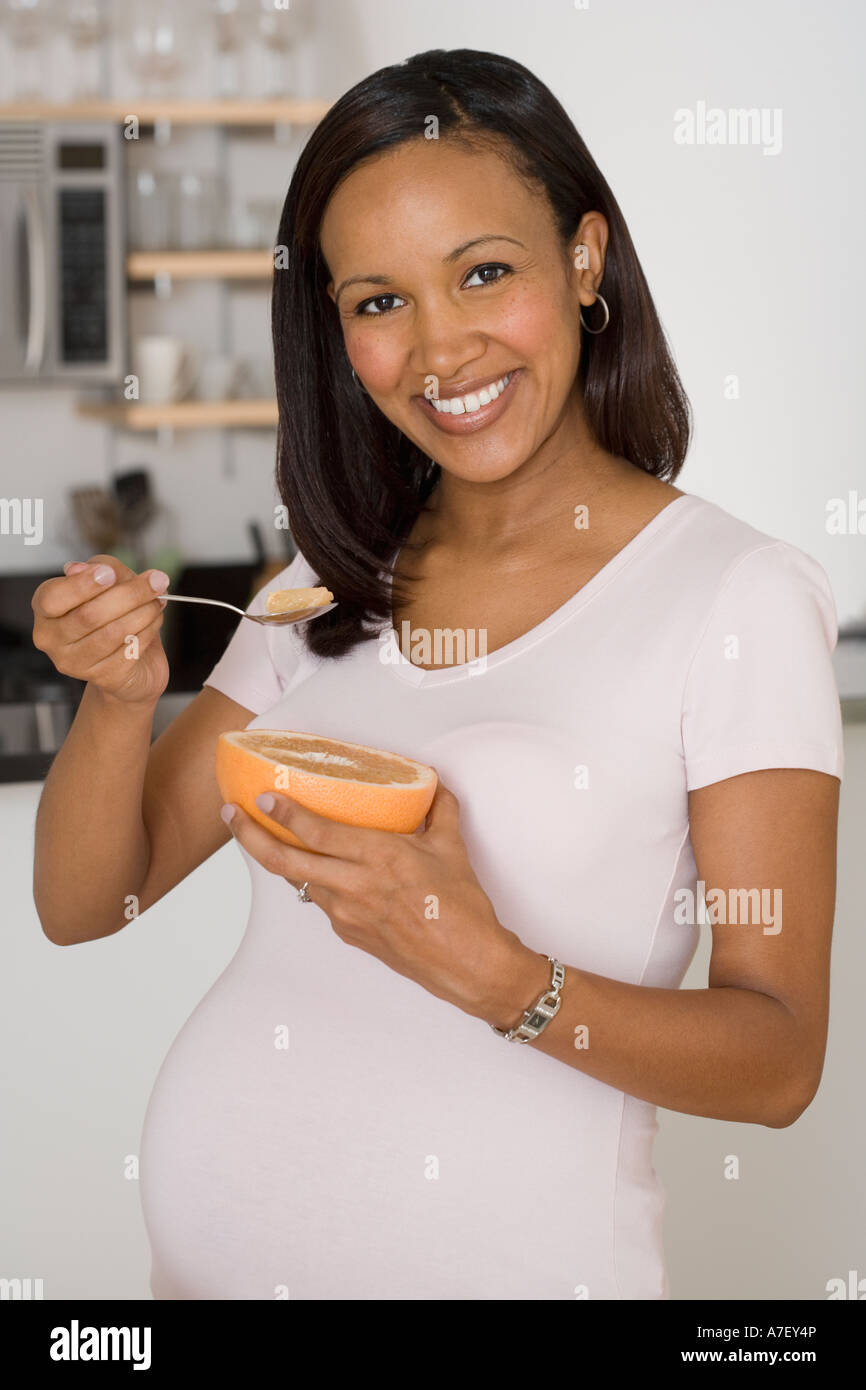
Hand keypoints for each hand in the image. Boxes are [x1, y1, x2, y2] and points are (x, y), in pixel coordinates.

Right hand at [31, 555, 169, 705]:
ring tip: (158, 601)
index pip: (53, 597)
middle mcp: (52, 639)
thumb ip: (105, 569)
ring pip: (113, 632)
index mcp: (46, 610)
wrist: (133, 664)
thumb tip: (97, 568)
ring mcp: (74, 662)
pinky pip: (128, 650)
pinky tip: (154, 621)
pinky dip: (147, 631)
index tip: (110, 573)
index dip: (82, 585)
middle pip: (89, 614)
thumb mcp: (111, 582)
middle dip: (129, 594)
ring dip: (143, 612)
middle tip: (157, 581)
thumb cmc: (116, 615)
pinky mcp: (102, 677)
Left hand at [219, 780, 529, 1021]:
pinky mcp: (348, 932)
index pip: (318, 833)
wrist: (467, 962)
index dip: (284, 815)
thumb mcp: (452, 848)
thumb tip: (432, 785)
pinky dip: (309, 879)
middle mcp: (354, 885)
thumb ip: (439, 810)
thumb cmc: (460, 908)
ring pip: (297, 880)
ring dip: (275, 858)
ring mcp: (346, 913)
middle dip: (250, 836)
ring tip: (259, 835)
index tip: (262, 797)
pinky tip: (310, 866)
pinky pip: (319, 899)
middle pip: (285, 860)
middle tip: (230, 814)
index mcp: (379, 857)